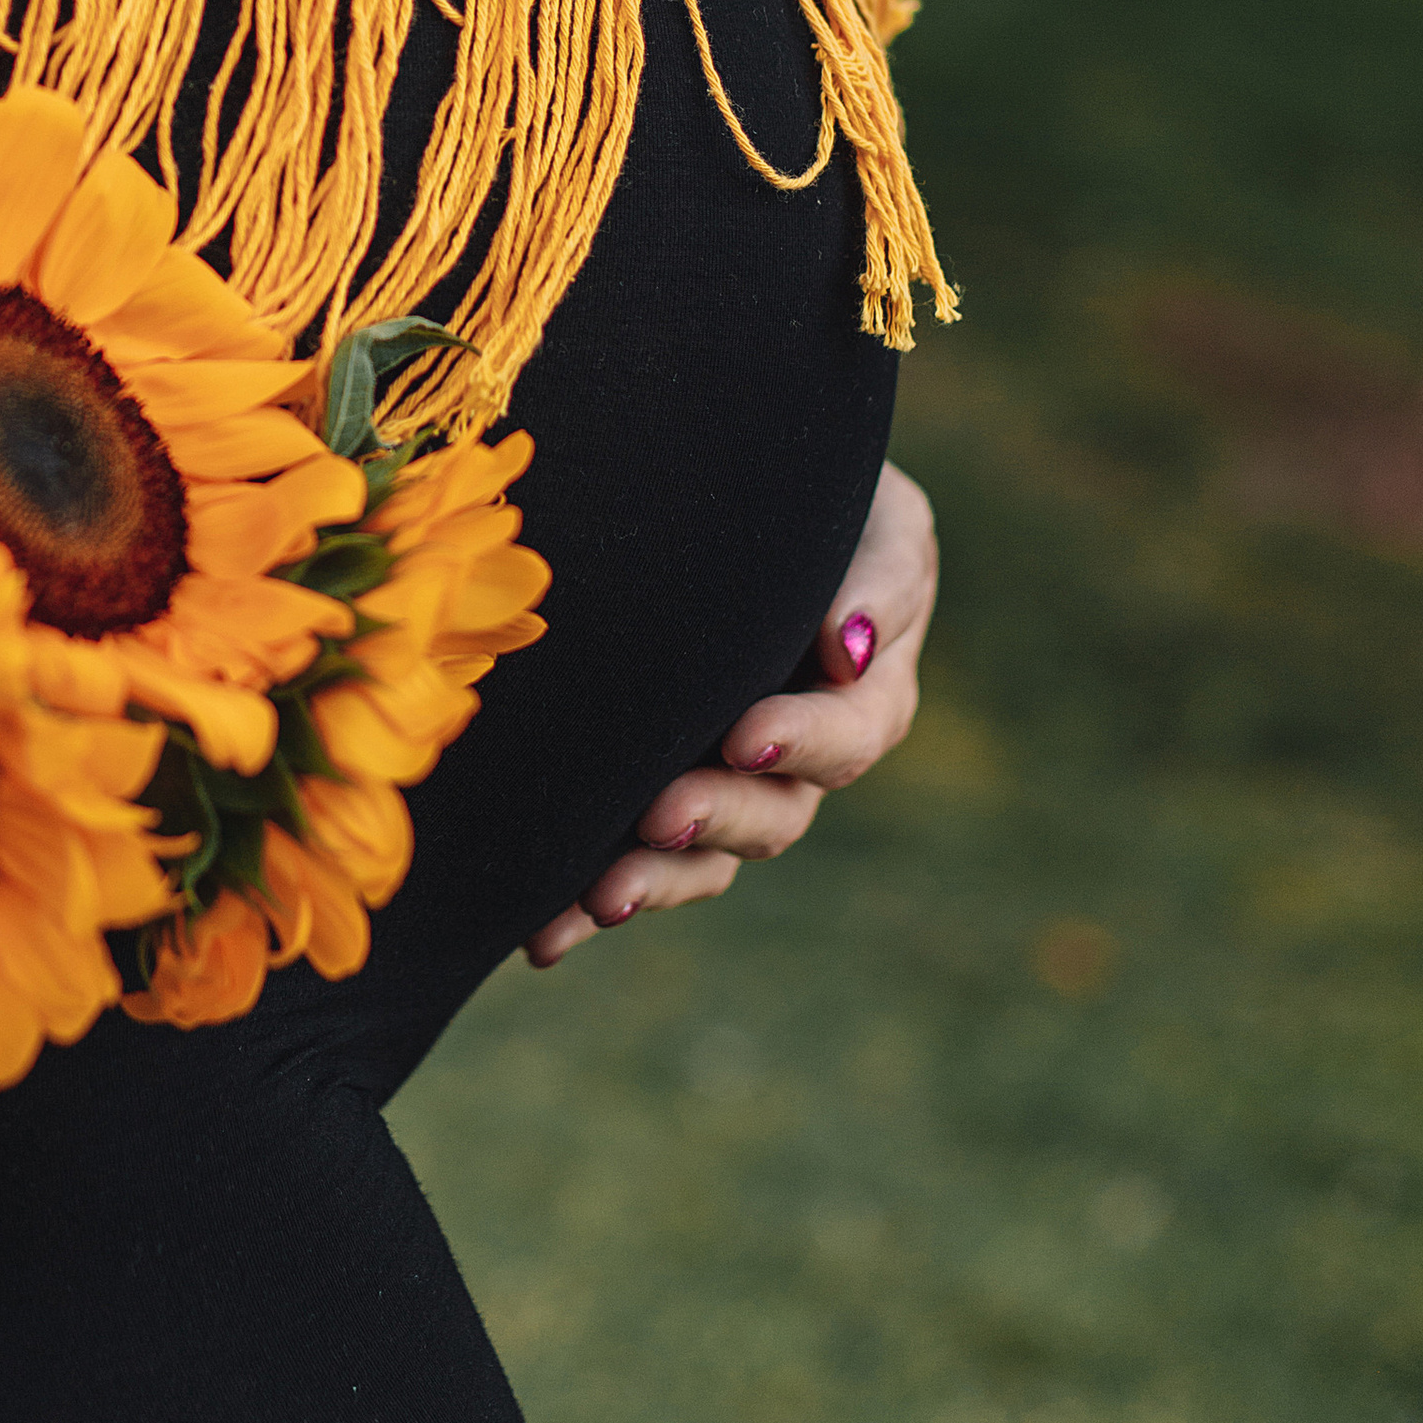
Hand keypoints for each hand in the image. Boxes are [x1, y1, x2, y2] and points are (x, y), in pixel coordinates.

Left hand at [525, 458, 937, 966]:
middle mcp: (792, 755)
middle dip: (717, 819)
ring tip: (597, 896)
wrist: (734, 492)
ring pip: (703, 856)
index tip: (744, 736)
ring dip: (653, 879)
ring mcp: (718, 781)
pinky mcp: (645, 793)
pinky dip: (584, 895)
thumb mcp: (873, 514)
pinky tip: (541, 929)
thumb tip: (849, 650)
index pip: (849, 734)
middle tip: (661, 814)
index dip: (802, 742)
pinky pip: (628, 859)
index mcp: (861, 693)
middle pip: (774, 815)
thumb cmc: (821, 495)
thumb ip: (882, 578)